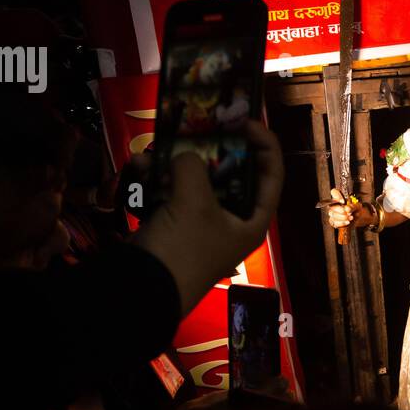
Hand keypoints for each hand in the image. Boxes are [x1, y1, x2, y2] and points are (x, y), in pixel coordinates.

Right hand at [133, 119, 283, 315]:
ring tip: (157, 147)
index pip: (271, 174)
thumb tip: (185, 156)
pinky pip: (169, 192)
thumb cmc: (182, 247)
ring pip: (195, 179)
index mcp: (252, 219)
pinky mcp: (173, 224)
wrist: (139, 289)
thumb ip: (194, 167)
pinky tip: (137, 166)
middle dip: (211, 149)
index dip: (264, 144)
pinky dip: (155, 178)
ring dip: (174, 161)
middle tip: (198, 126)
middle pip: (230, 173)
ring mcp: (201, 223)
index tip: (245, 120)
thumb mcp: (194, 201)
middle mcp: (231, 220)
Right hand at [325, 187, 366, 229]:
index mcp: (340, 198)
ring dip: (343, 217)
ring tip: (351, 217)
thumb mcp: (358, 206)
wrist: (358, 219)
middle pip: (332, 206)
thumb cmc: (356, 210)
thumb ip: (353, 206)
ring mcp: (333, 213)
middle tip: (348, 212)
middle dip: (340, 209)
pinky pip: (334, 222)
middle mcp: (334, 205)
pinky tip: (348, 222)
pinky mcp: (333, 221)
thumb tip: (347, 209)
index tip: (343, 201)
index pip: (334, 192)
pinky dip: (342, 223)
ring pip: (333, 215)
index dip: (337, 196)